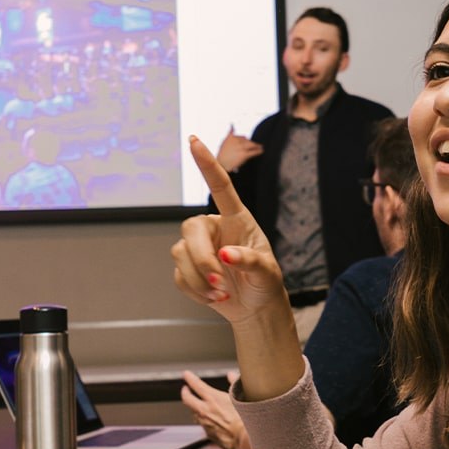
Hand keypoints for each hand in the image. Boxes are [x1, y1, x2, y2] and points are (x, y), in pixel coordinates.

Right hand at [171, 136, 285, 322]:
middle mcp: (213, 228)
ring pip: (181, 255)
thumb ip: (251, 261)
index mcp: (236, 219)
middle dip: (202, 259)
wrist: (255, 307)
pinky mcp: (186, 268)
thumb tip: (226, 254)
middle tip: (220, 284)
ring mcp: (197, 247)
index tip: (194, 140)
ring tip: (223, 294)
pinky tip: (214, 298)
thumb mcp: (268, 272)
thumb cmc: (265, 282)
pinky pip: (180, 276)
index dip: (207, 163)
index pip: (219, 186)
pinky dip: (196, 291)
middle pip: (191, 229)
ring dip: (201, 280)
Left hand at [180, 370, 254, 448]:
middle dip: (185, 392)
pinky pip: (202, 425)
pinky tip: (209, 420)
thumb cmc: (245, 419)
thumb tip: (231, 376)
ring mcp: (205, 423)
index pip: (196, 384)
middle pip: (187, 399)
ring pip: (193, 413)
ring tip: (197, 405)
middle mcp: (205, 411)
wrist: (245, 440)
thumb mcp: (241, 396)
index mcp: (213, 398)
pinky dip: (204, 421)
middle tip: (185, 389)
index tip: (187, 375)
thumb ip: (234, 383)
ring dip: (194, 408)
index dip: (190, 378)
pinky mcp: (208, 434)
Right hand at [216, 124, 262, 171]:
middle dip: (251, 143)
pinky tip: (261, 151)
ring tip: (260, 147)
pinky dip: (258, 151)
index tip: (247, 142)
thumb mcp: (224, 141)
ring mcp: (241, 147)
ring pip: (252, 145)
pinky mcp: (244, 154)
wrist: (221, 164)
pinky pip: (253, 152)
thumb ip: (230, 133)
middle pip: (248, 141)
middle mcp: (237, 141)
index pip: (242, 137)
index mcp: (232, 137)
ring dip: (257, 146)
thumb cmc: (222, 154)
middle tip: (256, 145)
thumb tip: (232, 124)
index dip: (245, 141)